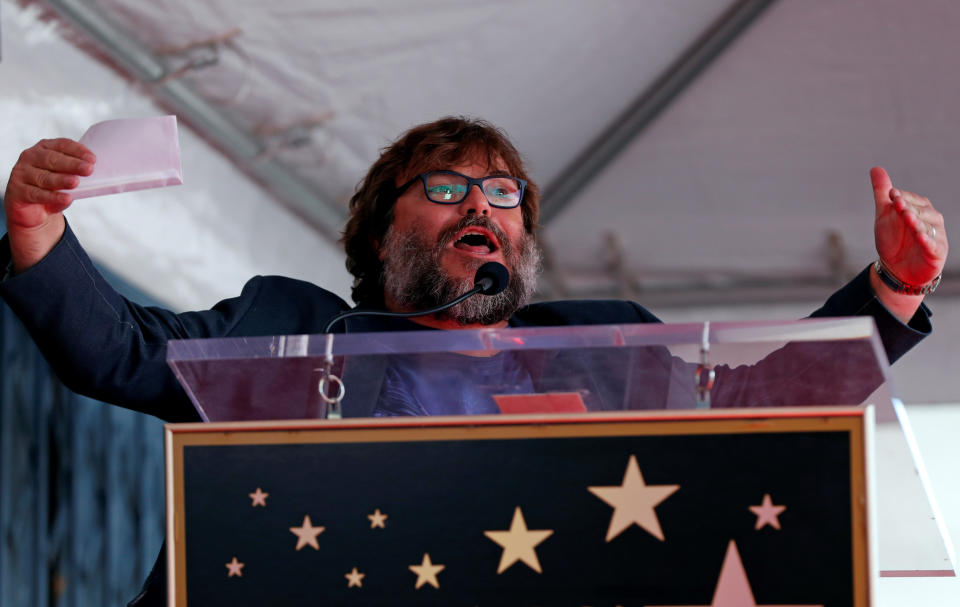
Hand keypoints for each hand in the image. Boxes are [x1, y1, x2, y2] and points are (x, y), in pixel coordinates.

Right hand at [4, 139, 94, 271]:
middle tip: (89, 169)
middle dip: (72, 164)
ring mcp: (21, 173)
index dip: (77, 151)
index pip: (61, 145)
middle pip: (52, 159)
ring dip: (61, 180)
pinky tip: (66, 198)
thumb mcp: (65, 178)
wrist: (33, 209)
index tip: (93, 159)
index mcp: (44, 148)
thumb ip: (76, 173)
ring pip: (44, 177)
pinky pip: (37, 194)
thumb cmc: (53, 188)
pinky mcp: (17, 190)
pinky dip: (53, 197)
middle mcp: (30, 157)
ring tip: (76, 182)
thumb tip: (95, 173)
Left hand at [871, 166, 946, 287]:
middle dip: (910, 208)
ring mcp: (935, 237)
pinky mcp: (936, 253)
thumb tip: (876, 168)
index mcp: (920, 209)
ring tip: (907, 217)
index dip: (902, 197)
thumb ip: (882, 193)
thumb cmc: (894, 239)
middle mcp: (931, 221)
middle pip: (922, 212)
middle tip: (898, 204)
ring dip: (918, 222)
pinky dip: (928, 241)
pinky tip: (919, 237)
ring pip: (928, 227)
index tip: (891, 194)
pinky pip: (933, 246)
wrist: (896, 268)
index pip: (913, 200)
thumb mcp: (885, 215)